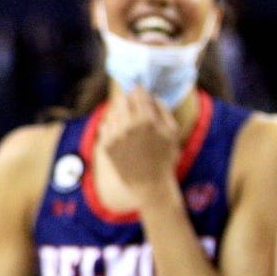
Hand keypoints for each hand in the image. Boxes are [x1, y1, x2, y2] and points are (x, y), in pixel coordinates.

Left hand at [98, 87, 179, 201]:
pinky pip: (104, 125)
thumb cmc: (164, 158)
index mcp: (147, 120)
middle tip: (131, 102)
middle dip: (127, 99)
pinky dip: (111, 125)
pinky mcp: (105, 145)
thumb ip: (162, 109)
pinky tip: (120, 131)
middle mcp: (128, 125)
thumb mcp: (171, 132)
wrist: (148, 185)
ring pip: (111, 111)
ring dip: (119, 112)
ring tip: (127, 120)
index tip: (139, 90)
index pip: (138, 93)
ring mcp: (114, 136)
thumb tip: (151, 94)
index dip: (139, 90)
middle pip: (121, 99)